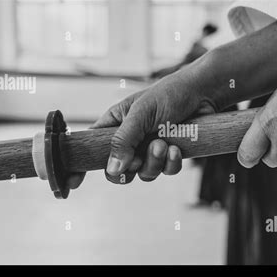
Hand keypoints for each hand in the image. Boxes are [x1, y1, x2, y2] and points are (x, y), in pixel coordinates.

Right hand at [68, 69, 218, 186]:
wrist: (203, 93)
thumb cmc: (168, 94)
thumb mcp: (140, 114)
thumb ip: (123, 141)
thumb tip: (113, 169)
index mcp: (114, 125)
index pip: (90, 148)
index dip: (80, 166)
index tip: (73, 182)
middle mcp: (130, 140)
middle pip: (118, 170)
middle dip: (131, 167)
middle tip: (142, 153)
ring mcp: (150, 149)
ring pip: (144, 174)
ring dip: (154, 163)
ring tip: (164, 144)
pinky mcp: (170, 155)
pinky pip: (165, 172)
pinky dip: (170, 164)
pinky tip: (176, 148)